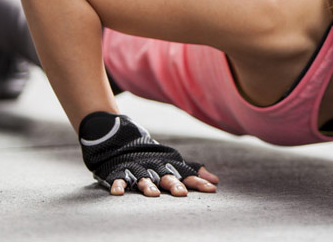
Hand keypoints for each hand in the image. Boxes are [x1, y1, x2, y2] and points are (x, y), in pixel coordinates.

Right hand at [79, 111, 216, 196]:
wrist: (120, 137)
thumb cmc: (152, 156)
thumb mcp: (173, 162)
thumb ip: (192, 172)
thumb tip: (215, 181)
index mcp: (168, 166)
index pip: (186, 174)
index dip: (198, 182)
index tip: (211, 189)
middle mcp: (154, 167)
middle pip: (165, 177)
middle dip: (174, 185)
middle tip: (181, 193)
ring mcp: (136, 169)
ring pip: (143, 179)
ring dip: (148, 186)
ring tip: (153, 195)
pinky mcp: (119, 171)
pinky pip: (118, 178)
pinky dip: (117, 184)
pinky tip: (118, 192)